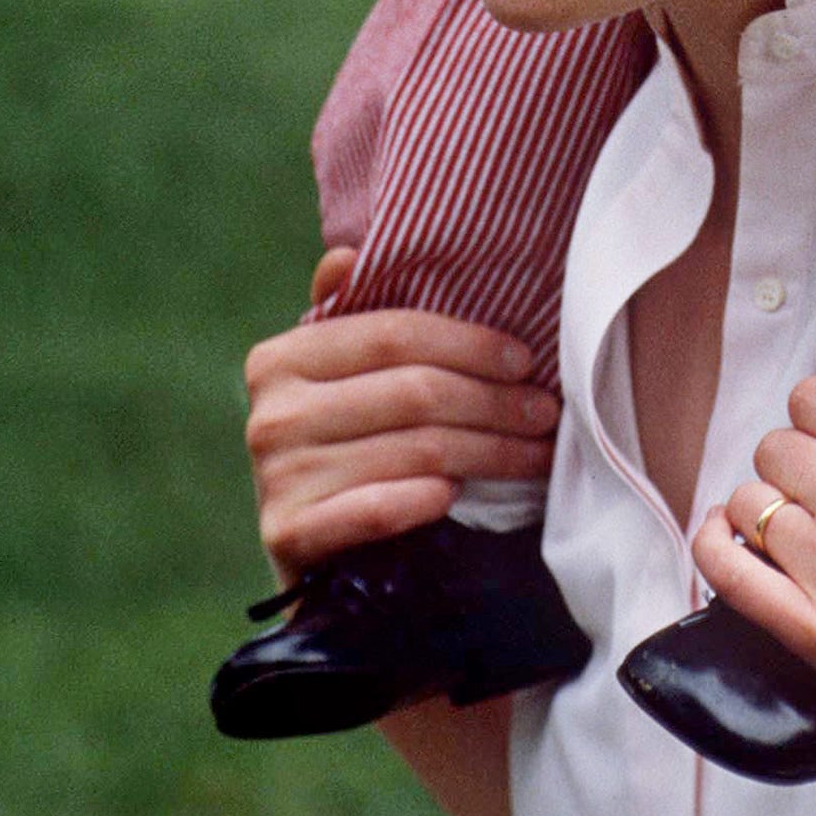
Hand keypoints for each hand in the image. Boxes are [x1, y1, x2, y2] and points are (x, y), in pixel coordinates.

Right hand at [244, 248, 558, 573]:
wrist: (318, 559)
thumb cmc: (348, 449)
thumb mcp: (344, 379)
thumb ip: (350, 316)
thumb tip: (346, 256)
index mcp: (281, 357)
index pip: (394, 334)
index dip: (469, 344)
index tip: (525, 360)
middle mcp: (271, 413)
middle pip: (414, 392)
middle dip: (495, 402)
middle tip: (545, 412)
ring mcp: (276, 477)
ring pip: (415, 450)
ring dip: (490, 453)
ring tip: (533, 454)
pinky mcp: (289, 536)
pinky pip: (373, 509)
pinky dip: (420, 500)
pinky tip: (454, 494)